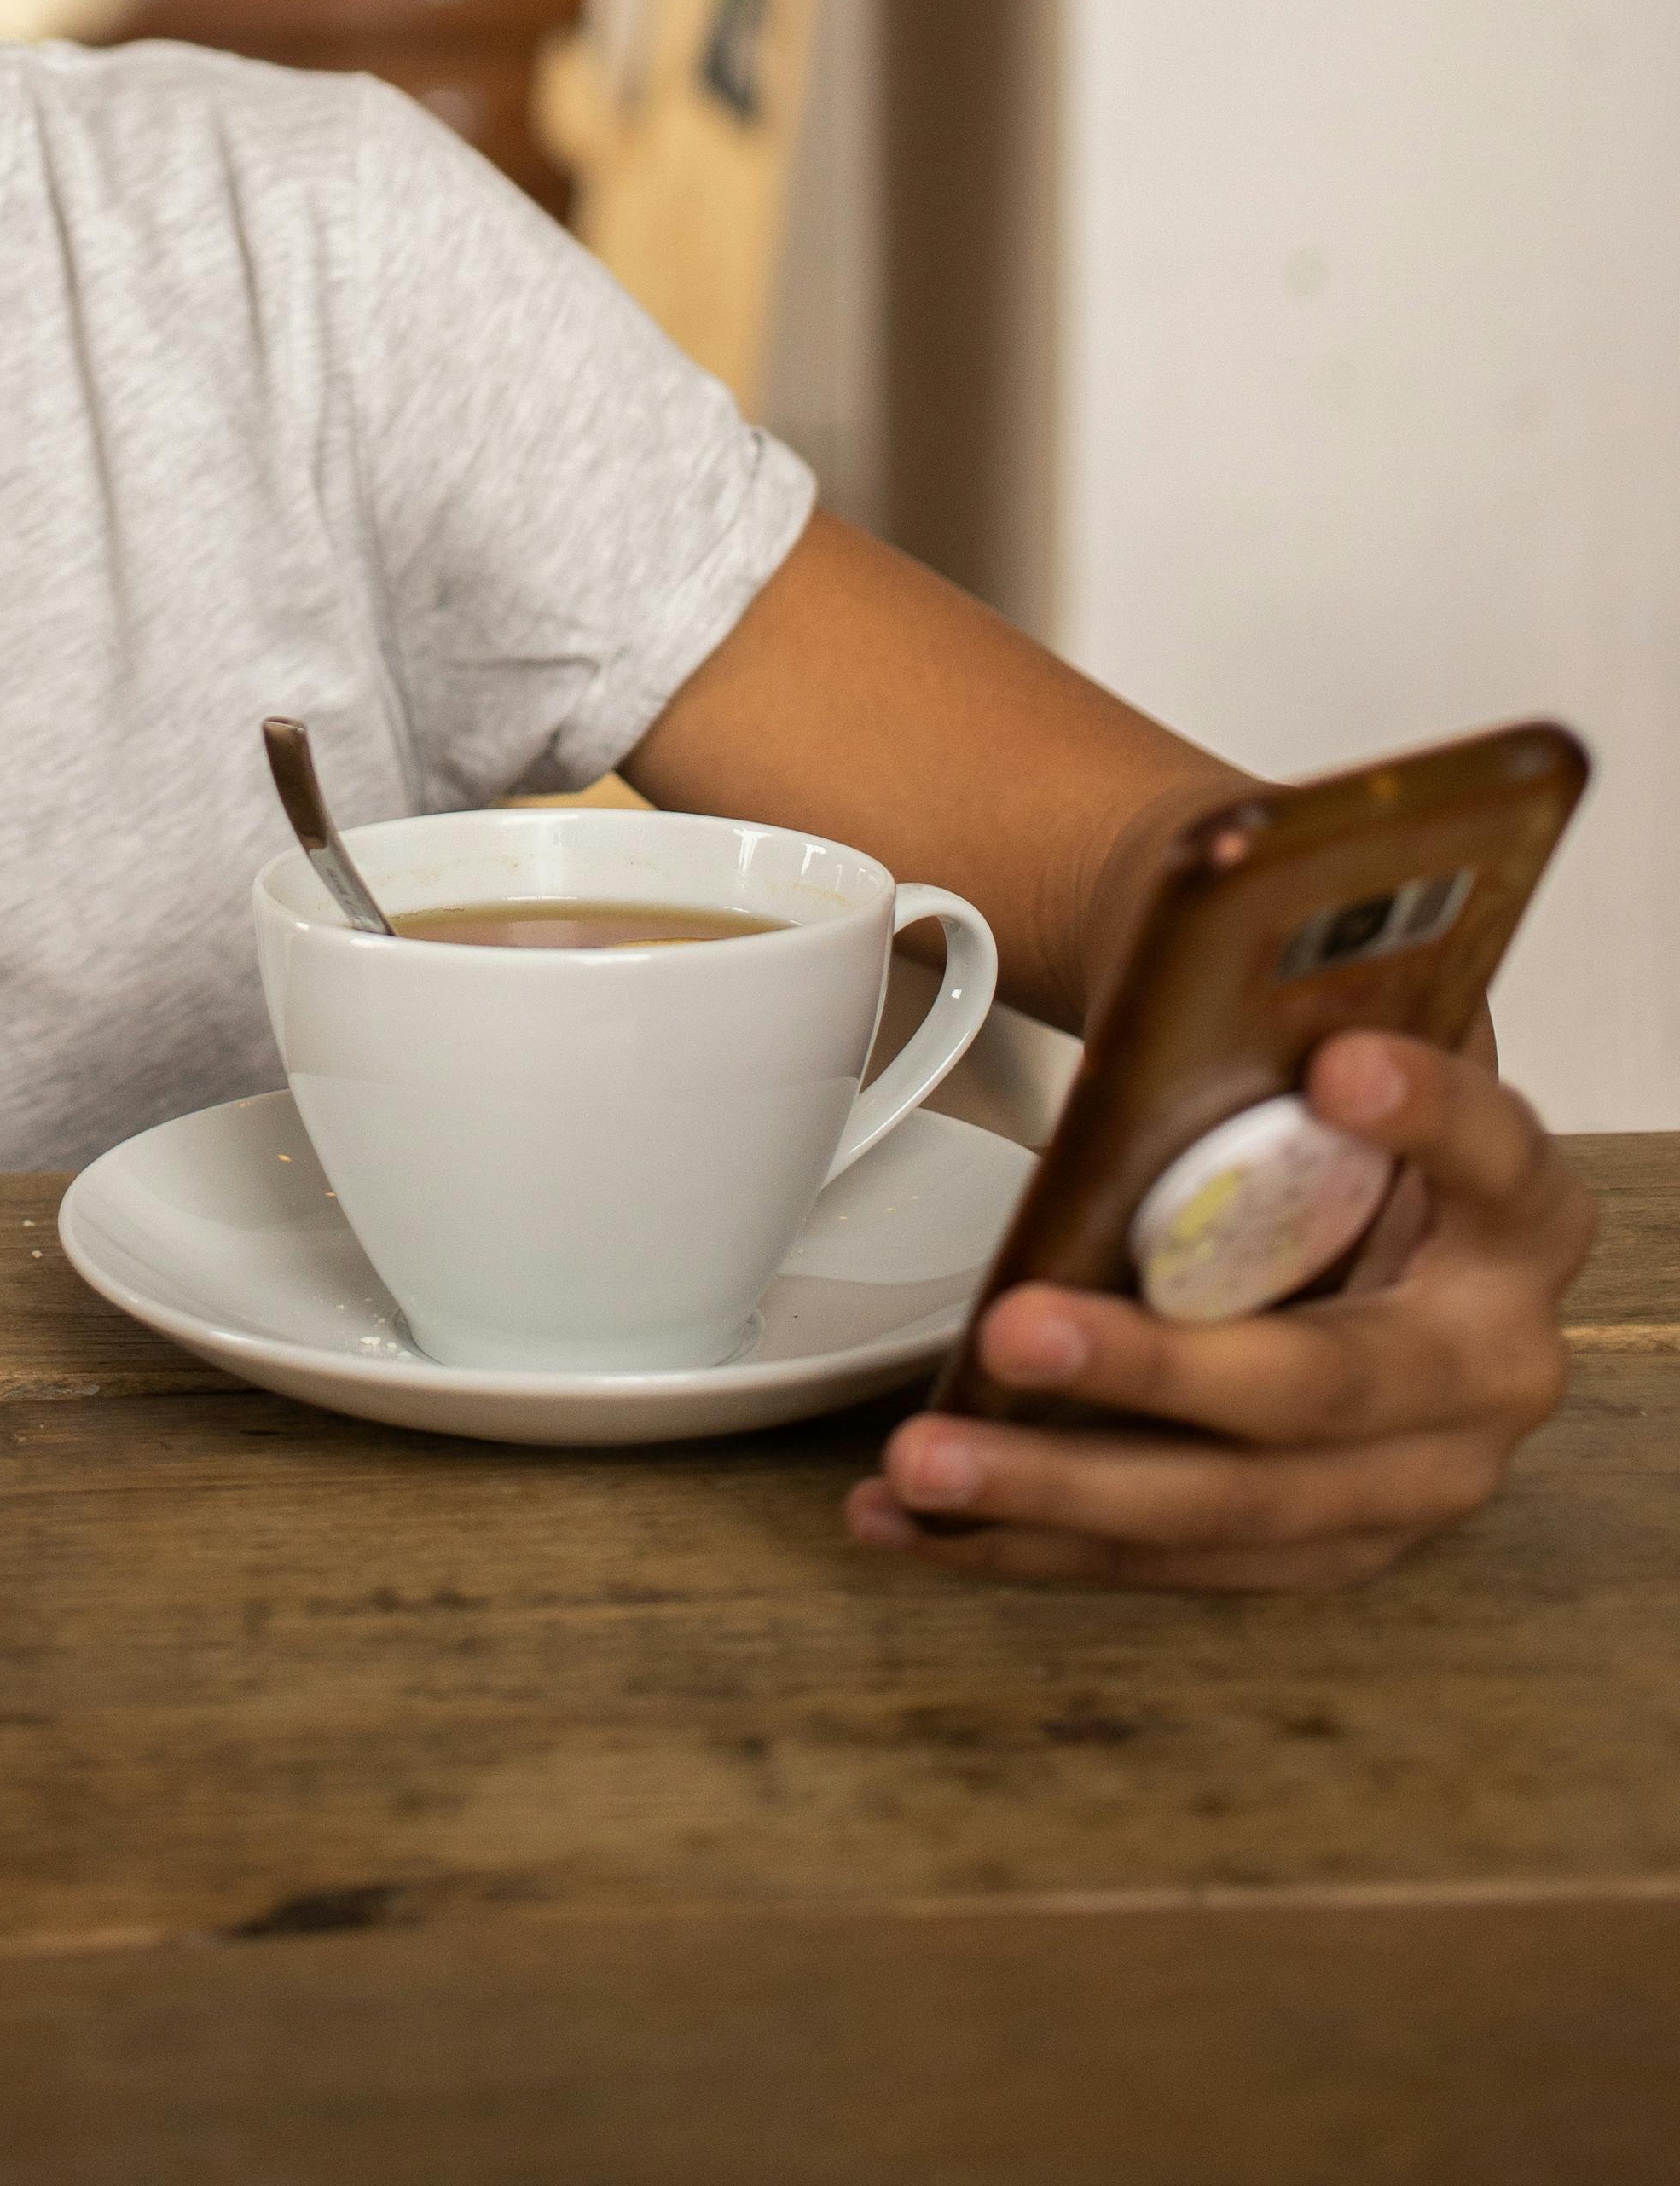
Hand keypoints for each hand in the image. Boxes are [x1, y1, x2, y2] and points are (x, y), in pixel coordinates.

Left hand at [850, 1035, 1592, 1592]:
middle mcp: (1488, 1359)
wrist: (1347, 1188)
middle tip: (1023, 1329)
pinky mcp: (1321, 1540)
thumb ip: (1293, 989)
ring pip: (1235, 1504)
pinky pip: (1171, 1558)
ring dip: (1062, 1488)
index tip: (1339, 1061)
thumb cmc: (1321, 1094)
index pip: (1495, 1154)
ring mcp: (1410, 1473)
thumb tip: (1216, 876)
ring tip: (928, 1457)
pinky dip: (1031, 1539)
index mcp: (1520, 1210)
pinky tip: (914, 1519)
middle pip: (1328, 1381)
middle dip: (1161, 1370)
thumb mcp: (1328, 1027)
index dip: (1428, 1113)